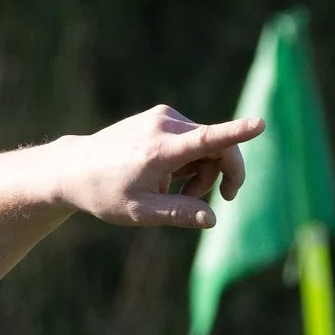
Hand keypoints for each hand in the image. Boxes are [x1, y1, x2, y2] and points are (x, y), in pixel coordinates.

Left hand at [54, 106, 264, 228]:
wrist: (73, 168)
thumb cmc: (105, 193)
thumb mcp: (140, 212)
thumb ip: (177, 214)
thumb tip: (211, 219)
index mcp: (160, 150)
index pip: (206, 140)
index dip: (236, 134)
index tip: (260, 124)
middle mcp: (164, 126)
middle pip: (217, 147)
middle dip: (219, 175)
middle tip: (204, 200)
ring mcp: (163, 117)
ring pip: (207, 143)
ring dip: (203, 169)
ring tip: (174, 190)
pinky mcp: (161, 116)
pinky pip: (193, 137)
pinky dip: (191, 158)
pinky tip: (167, 174)